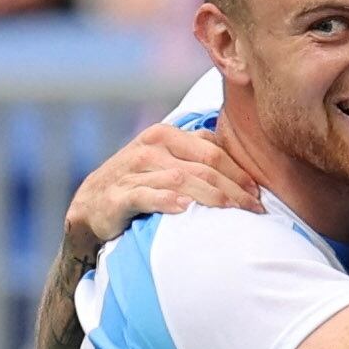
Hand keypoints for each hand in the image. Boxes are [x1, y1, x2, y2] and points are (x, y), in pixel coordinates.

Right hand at [63, 124, 262, 256]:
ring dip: (212, 197)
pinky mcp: (116, 196)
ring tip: (234, 212)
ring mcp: (132, 171)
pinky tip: (185, 209)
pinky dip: (167, 201)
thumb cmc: (138, 182)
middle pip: (204, 167)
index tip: (259, 194)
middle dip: (234, 189)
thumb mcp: (166, 160)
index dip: (240, 173)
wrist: (89, 207)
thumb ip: (197, 153)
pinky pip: (146, 196)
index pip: (213, 152)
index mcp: (165, 135)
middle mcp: (150, 148)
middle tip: (256, 210)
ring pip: (182, 180)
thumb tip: (242, 163)